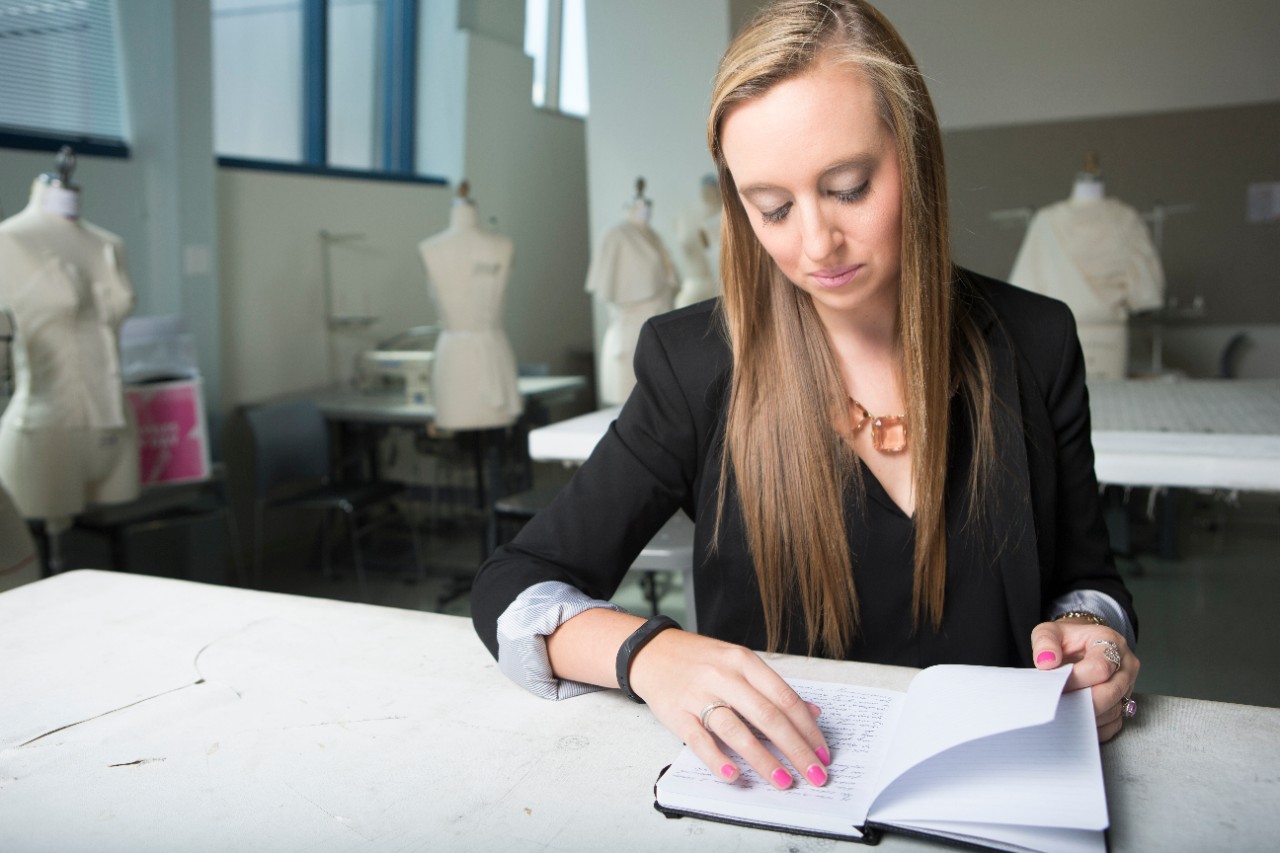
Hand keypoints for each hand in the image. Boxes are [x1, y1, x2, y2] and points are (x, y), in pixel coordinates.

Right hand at [627, 629, 830, 788]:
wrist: (650, 652)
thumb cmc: (699, 660)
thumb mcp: (738, 663)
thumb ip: (772, 688)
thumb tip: (812, 713)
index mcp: (744, 662)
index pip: (785, 698)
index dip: (807, 728)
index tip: (823, 753)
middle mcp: (724, 676)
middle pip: (767, 716)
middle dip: (796, 749)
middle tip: (815, 775)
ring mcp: (699, 695)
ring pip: (737, 730)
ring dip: (763, 760)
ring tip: (783, 781)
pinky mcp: (677, 714)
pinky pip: (700, 740)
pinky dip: (718, 759)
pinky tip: (734, 776)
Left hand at [1030, 619, 1139, 741]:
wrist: (1080, 645)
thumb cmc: (1067, 639)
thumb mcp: (1050, 631)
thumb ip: (1045, 642)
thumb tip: (1046, 662)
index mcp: (1110, 641)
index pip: (1099, 668)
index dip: (1076, 680)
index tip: (1056, 685)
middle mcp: (1126, 664)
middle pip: (1110, 692)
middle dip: (1081, 702)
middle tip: (1059, 704)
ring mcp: (1128, 686)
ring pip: (1113, 710)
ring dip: (1087, 716)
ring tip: (1064, 711)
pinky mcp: (1124, 703)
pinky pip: (1114, 723)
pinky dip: (1094, 726)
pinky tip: (1075, 720)